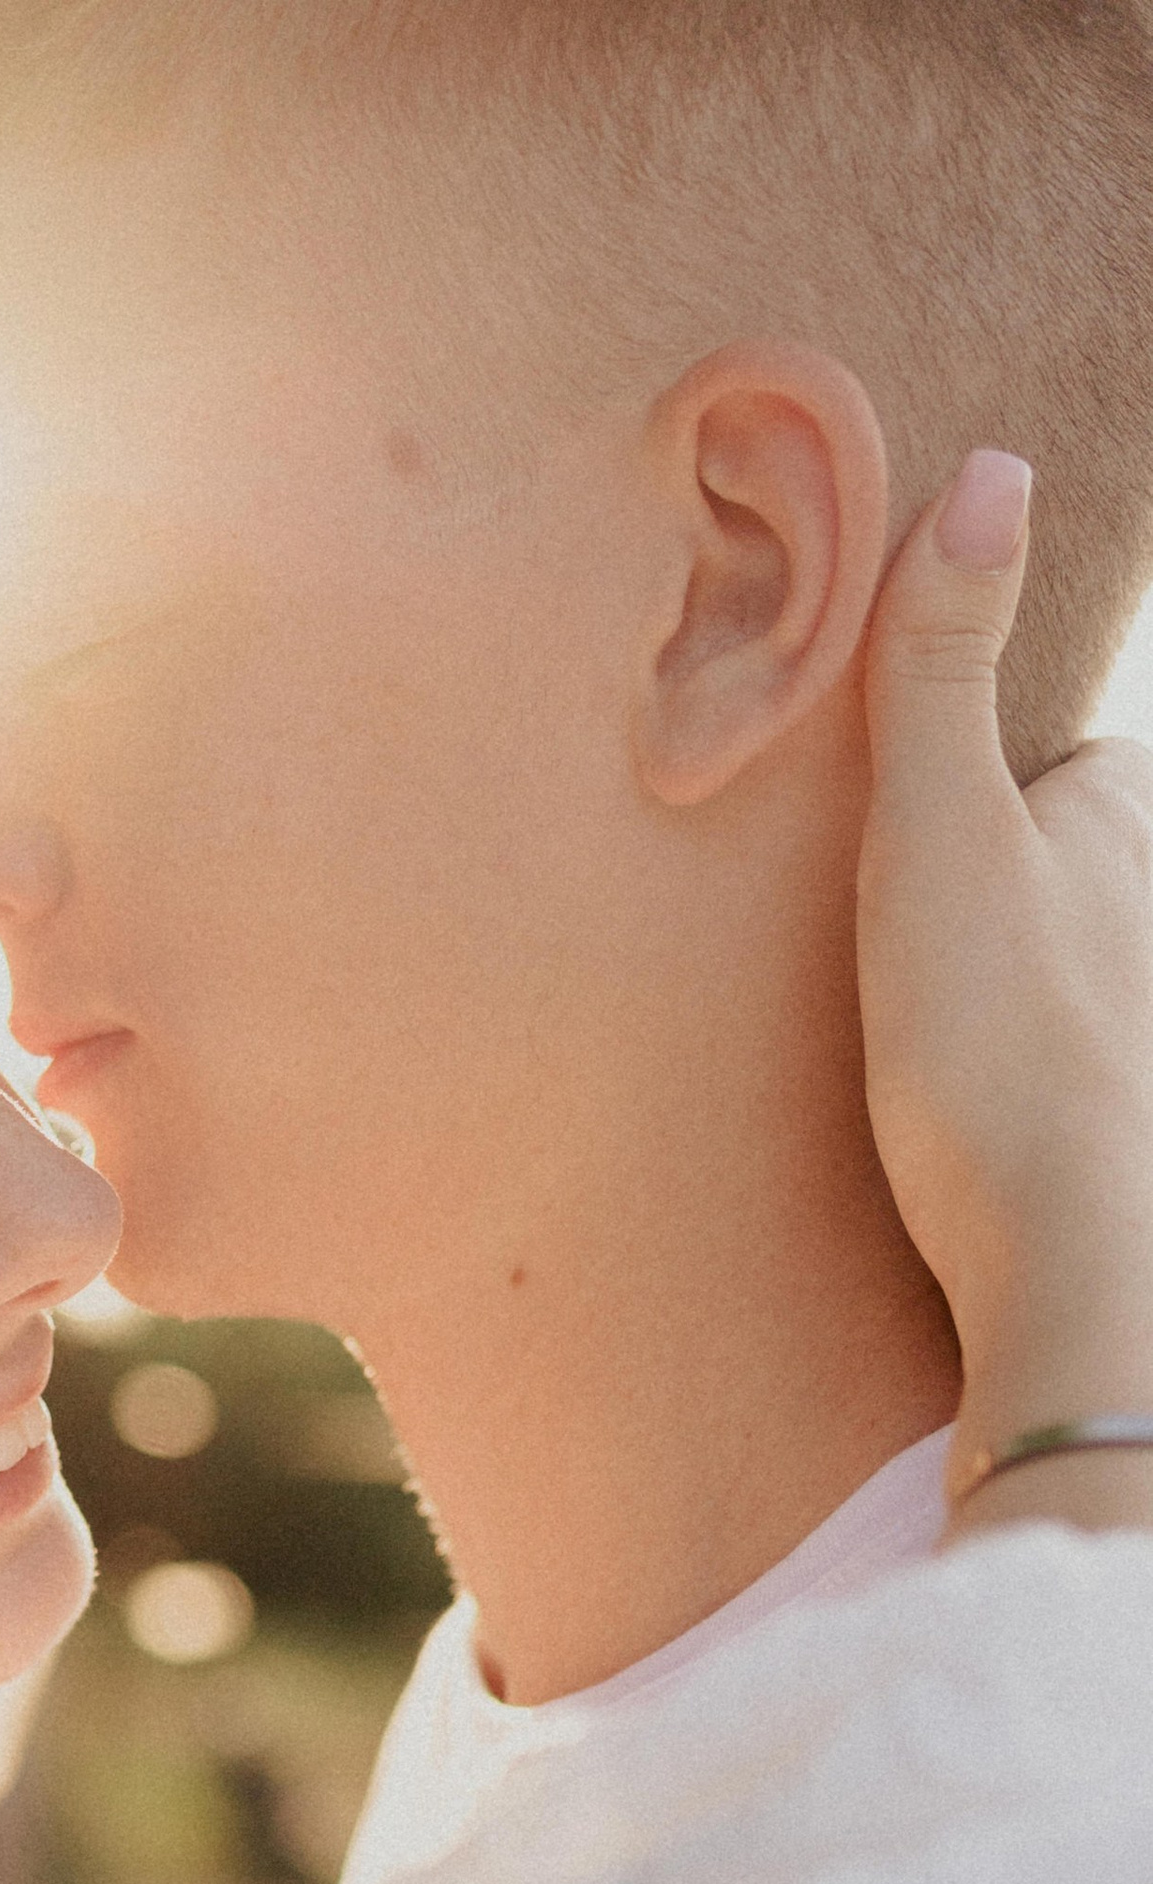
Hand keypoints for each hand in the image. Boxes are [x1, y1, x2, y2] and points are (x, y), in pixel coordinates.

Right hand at [858, 450, 1152, 1508]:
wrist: (1073, 1271)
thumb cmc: (998, 1053)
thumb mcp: (939, 837)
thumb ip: (940, 667)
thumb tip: (991, 471)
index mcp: (1129, 821)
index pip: (1044, 774)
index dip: (961, 815)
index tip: (895, 876)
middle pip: (1054, 883)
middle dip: (993, 917)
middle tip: (904, 982)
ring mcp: (1142, 1028)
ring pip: (1060, 988)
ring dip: (1001, 1020)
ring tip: (928, 1072)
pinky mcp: (1119, 1131)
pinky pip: (1061, 1088)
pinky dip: (1021, 1106)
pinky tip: (969, 1150)